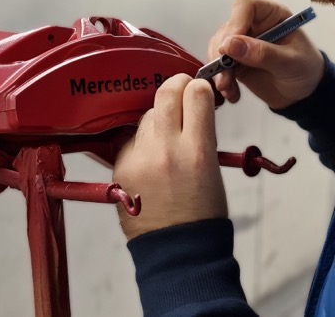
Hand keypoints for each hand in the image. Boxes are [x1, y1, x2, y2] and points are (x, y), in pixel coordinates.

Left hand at [112, 74, 227, 240]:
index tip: (199, 90)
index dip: (199, 88)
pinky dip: (143, 142)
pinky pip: (132, 139)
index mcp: (197, 151)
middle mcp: (166, 149)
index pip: (196, 94)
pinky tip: (151, 160)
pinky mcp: (121, 166)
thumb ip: (201, 134)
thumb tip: (194, 105)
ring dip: (159, 117)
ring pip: (147, 115)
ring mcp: (140, 157)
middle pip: (166, 94)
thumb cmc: (201, 212)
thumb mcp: (212, 168)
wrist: (177, 250)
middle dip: (176, 85)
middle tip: (181, 89)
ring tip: (167, 137)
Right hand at [208, 0, 324, 109]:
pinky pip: (219, 66)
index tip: (230, 45)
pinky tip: (231, 93)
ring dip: (219, 70)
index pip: (245, 6)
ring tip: (228, 88)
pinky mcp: (235, 61)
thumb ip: (263, 53)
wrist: (304, 93)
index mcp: (272, 16)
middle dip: (222, 53)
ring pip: (218, 48)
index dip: (235, 23)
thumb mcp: (290, 62)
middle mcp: (254, 25)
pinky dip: (221, 80)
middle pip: (226, 29)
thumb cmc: (306, 69)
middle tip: (226, 75)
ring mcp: (242, 43)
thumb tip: (231, 44)